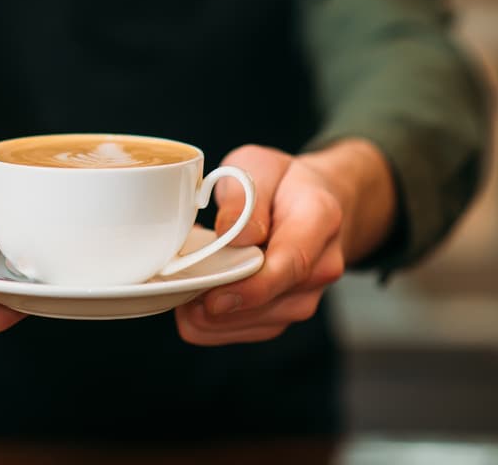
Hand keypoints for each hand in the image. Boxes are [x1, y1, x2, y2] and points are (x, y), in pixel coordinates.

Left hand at [175, 140, 394, 345]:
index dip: (251, 287)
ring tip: (182, 283)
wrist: (314, 202)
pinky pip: (244, 332)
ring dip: (211, 314)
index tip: (213, 299)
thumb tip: (231, 234)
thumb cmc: (282, 182)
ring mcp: (306, 296)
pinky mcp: (284, 314)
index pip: (292, 263)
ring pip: (253, 325)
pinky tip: (192, 298)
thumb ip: (244, 196)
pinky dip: (212, 322)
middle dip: (218, 303)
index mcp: (319, 218)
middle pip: (270, 303)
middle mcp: (322, 266)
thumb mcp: (258, 165)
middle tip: (175, 284)